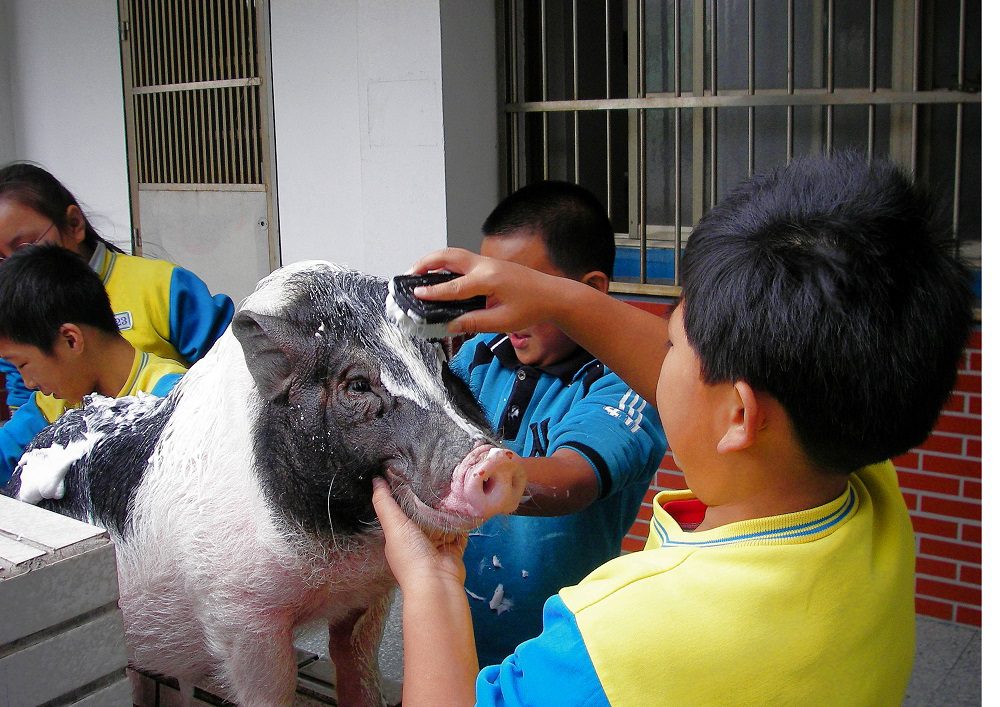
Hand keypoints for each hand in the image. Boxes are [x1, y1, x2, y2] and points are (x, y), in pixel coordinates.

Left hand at [372, 478, 467, 590]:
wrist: (437, 583)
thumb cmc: (411, 554)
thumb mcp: (394, 525)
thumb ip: (385, 503)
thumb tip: (375, 480)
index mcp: (399, 537)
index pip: (400, 513)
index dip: (404, 495)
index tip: (410, 474)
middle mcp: (416, 541)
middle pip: (422, 517)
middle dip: (428, 502)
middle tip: (436, 476)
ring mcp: (436, 546)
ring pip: (441, 523)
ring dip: (446, 510)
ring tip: (452, 486)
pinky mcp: (453, 549)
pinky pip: (458, 532)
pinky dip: (461, 521)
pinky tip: (466, 505)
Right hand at [408, 247, 566, 335]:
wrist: (552, 295)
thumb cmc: (532, 308)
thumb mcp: (503, 322)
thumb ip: (475, 323)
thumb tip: (450, 325)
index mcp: (489, 280)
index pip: (454, 286)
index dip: (433, 292)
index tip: (415, 294)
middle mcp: (486, 266)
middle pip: (449, 257)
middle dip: (426, 263)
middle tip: (409, 274)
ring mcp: (488, 262)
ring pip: (455, 254)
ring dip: (434, 260)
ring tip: (418, 271)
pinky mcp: (490, 265)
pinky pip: (462, 259)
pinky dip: (446, 263)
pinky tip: (439, 273)